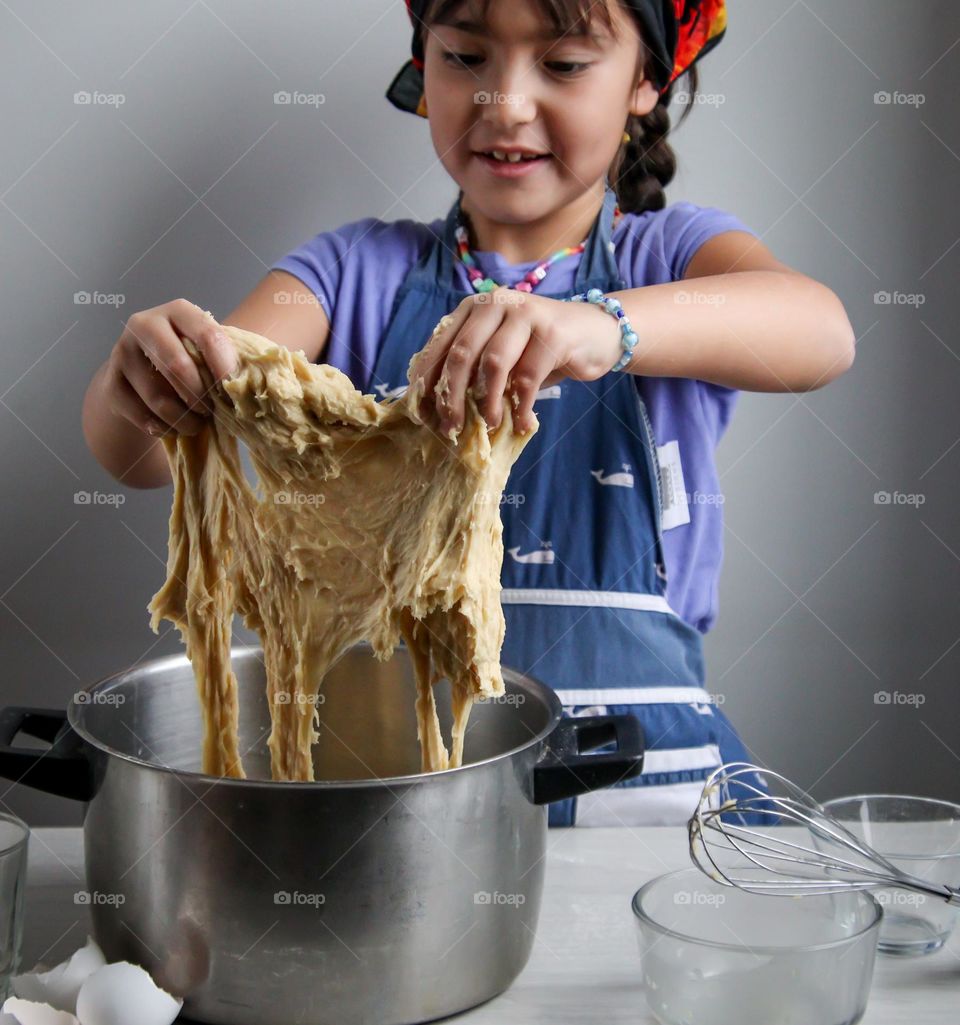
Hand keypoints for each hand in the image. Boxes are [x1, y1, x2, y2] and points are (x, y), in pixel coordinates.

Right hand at [104, 298, 237, 437]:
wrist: (143, 372)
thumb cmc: (190, 359)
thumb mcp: (207, 350)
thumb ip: (228, 357)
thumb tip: (254, 384)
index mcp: (178, 311)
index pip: (207, 333)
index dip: (224, 365)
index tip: (234, 390)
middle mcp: (144, 324)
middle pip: (177, 365)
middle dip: (200, 396)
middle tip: (212, 412)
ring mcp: (122, 353)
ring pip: (158, 397)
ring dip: (184, 419)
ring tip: (197, 424)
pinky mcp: (111, 382)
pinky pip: (141, 415)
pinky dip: (163, 428)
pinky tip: (173, 427)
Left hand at [408, 288, 622, 435]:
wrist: (596, 332)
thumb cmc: (540, 348)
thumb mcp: (501, 351)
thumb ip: (473, 366)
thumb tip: (436, 406)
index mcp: (475, 306)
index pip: (441, 343)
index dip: (428, 380)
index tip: (421, 412)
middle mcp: (496, 303)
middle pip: (462, 354)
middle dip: (452, 396)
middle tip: (452, 427)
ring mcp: (526, 314)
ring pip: (493, 365)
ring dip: (489, 403)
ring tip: (491, 425)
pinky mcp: (553, 333)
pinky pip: (527, 378)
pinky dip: (522, 407)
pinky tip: (523, 423)